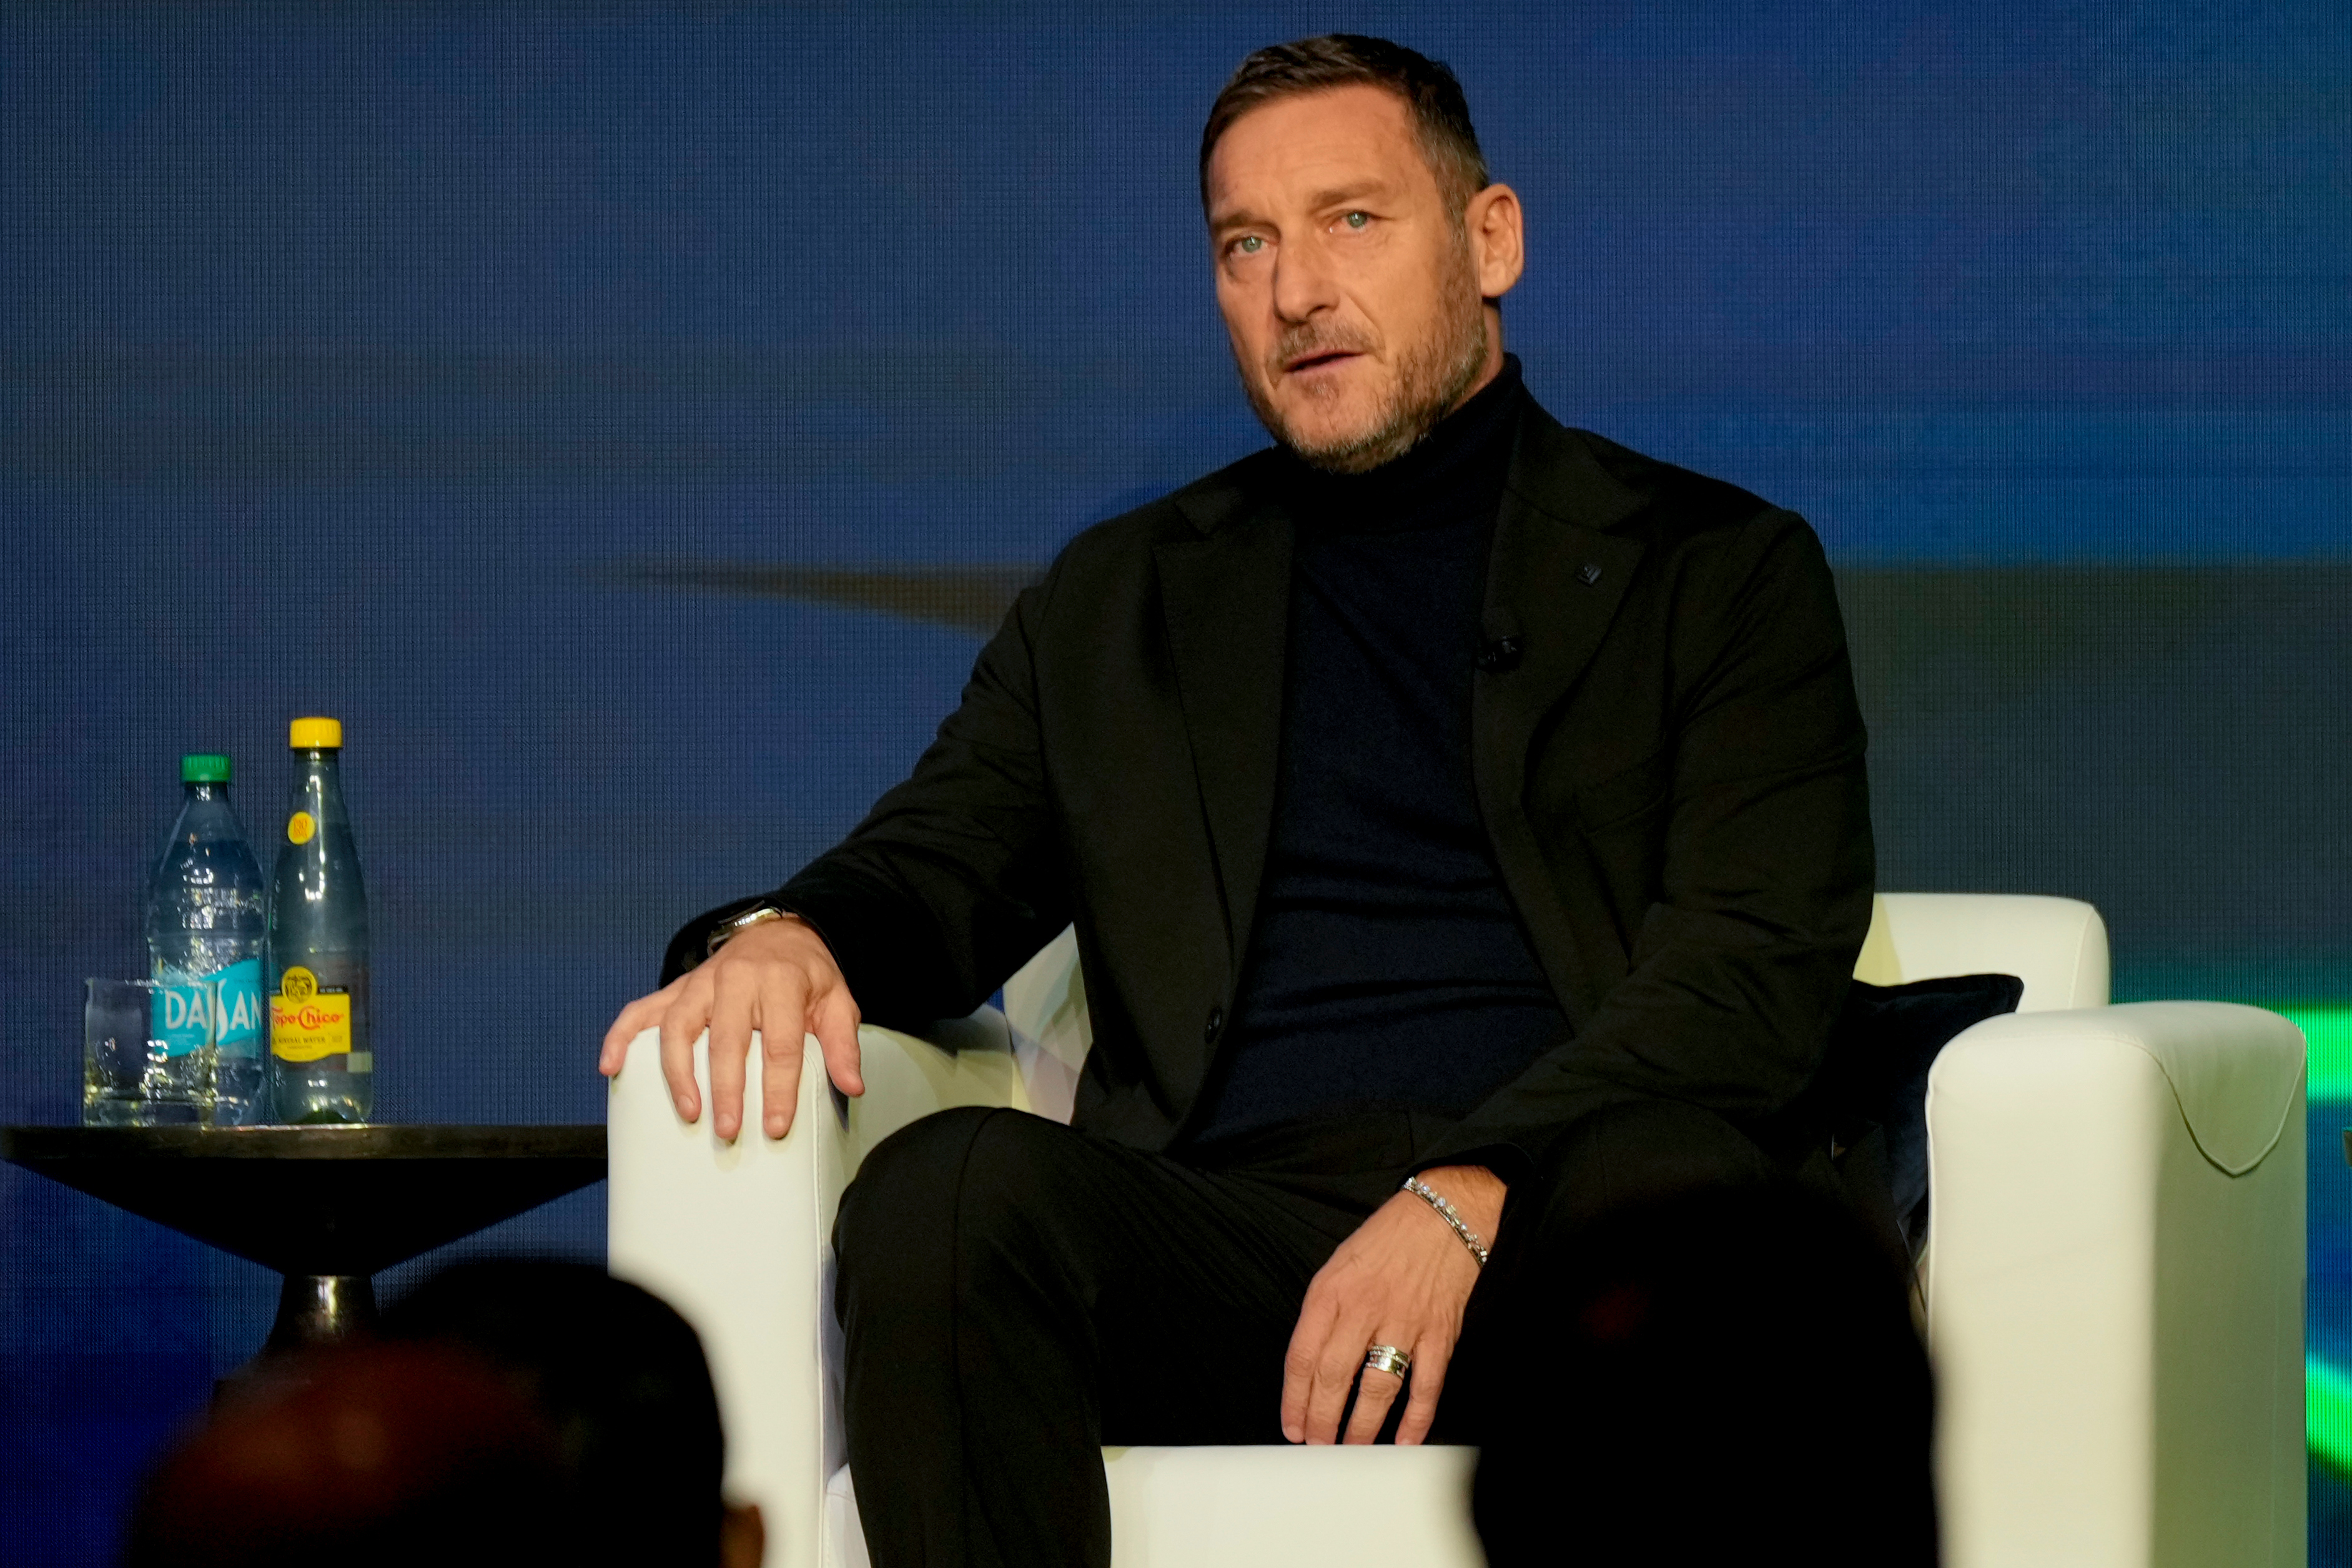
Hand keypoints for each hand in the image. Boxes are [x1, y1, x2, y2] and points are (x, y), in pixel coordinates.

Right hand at [597, 915, 863, 1140]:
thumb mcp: (838, 1002)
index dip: (778, 1088)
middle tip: (728, 1131)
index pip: (781, 1043)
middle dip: (726, 1089)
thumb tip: (852, 1087)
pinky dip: (620, 1036)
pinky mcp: (677, 988)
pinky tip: (610, 1067)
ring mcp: (701, 982)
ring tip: (688, 1112)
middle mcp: (737, 979)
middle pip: (728, 1039)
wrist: (779, 934)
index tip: (775, 1126)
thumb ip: (842, 1044)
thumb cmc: (808, 977)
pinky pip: (641, 1010)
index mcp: (782, 982)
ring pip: (679, 1026)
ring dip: (678, 1072)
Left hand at [1281, 1164, 1504, 1444]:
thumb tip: (1311, 1366)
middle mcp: (1364, 1309)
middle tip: (1318, 1445)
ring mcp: (1404, 1322)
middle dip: (1322, 1420)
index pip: (1303, 1356)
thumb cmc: (1386, 1240)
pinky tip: (1403, 1439)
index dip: (1294, 1399)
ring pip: (1378, 1387)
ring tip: (1351, 1448)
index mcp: (1331, 1292)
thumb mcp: (1337, 1266)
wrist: (1443, 1215)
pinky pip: (1426, 1385)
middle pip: (1334, 1377)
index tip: (1292, 1426)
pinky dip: (1416, 1418)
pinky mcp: (1439, 1333)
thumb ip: (1322, 1313)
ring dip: (1362, 1426)